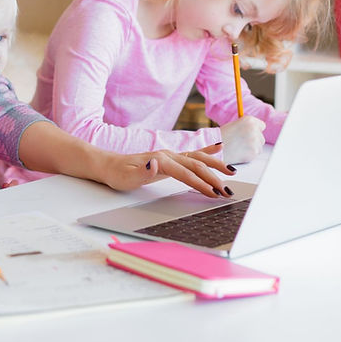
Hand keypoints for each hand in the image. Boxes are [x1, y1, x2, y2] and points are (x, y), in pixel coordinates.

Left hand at [98, 143, 233, 197]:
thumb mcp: (126, 177)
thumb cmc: (117, 173)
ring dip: (215, 165)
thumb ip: (143, 171)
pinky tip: (218, 148)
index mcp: (161, 160)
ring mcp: (170, 156)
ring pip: (198, 158)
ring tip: (231, 172)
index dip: (200, 183)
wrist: (108, 165)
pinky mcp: (170, 159)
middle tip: (228, 191)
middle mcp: (168, 155)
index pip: (186, 173)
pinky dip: (207, 151)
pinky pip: (193, 154)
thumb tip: (156, 164)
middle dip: (214, 177)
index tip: (213, 193)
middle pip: (196, 164)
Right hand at [220, 115, 265, 164]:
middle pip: (261, 137)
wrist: (214, 149)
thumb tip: (256, 130)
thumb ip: (246, 126)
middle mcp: (254, 129)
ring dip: (252, 148)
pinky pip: (255, 154)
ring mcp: (255, 141)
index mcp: (249, 120)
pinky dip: (249, 155)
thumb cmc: (221, 137)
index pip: (262, 125)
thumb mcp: (234, 125)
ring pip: (259, 146)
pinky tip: (239, 153)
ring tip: (239, 147)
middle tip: (241, 142)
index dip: (255, 130)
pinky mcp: (254, 152)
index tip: (249, 134)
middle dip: (254, 140)